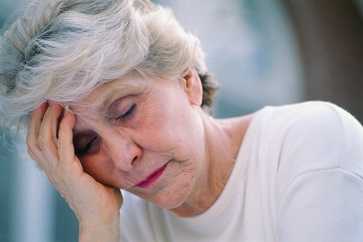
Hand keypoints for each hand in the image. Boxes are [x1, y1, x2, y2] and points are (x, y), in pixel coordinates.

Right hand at [26, 102, 122, 224]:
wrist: (102, 217)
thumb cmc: (100, 196)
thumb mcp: (88, 172)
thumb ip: (85, 157)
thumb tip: (95, 139)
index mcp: (54, 169)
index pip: (36, 143)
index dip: (38, 124)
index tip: (46, 107)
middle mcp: (51, 170)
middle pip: (35, 138)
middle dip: (40, 117)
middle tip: (48, 99)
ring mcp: (59, 172)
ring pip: (44, 140)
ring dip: (50, 119)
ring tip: (57, 103)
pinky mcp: (69, 173)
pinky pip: (63, 146)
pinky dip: (64, 129)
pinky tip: (70, 116)